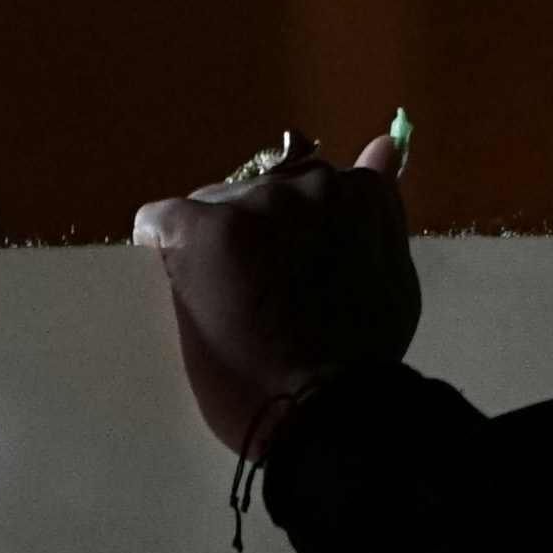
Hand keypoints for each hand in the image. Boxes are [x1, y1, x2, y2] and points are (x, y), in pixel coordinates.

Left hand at [138, 125, 419, 457]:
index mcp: (359, 194)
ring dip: (216, 246)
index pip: (310, 189)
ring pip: (214, 208)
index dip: (297, 234)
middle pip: (261, 195)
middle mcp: (309, 186)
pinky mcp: (206, 231)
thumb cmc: (362, 354)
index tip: (295, 274)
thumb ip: (381, 213)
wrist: (322, 409)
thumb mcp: (392, 274)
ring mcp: (257, 207)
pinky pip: (161, 220)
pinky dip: (160, 246)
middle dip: (258, 235)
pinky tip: (176, 282)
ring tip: (224, 304)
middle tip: (262, 297)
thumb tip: (383, 143)